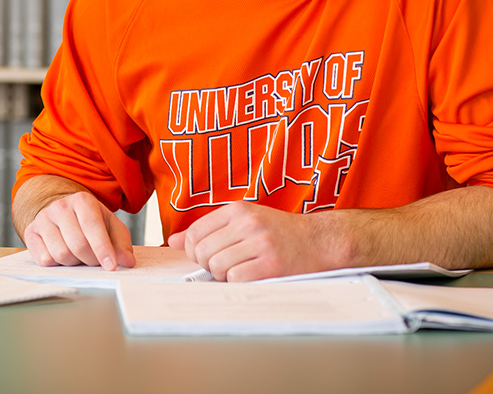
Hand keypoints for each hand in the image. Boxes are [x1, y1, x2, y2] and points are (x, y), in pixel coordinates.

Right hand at [23, 191, 135, 270]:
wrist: (62, 213)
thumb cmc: (90, 221)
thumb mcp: (109, 226)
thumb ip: (121, 243)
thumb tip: (127, 262)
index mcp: (83, 200)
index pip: (92, 226)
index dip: (102, 248)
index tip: (111, 266)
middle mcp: (60, 207)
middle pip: (77, 244)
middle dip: (90, 259)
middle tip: (96, 262)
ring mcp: (43, 219)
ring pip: (60, 254)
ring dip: (74, 263)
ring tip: (80, 256)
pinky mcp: (30, 232)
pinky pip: (44, 260)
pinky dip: (58, 265)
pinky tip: (64, 256)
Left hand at [167, 201, 341, 281]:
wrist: (320, 240)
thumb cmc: (281, 232)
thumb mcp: (245, 219)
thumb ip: (210, 229)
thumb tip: (172, 241)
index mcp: (239, 209)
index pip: (195, 232)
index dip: (193, 250)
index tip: (205, 255)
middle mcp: (248, 223)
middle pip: (202, 252)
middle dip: (208, 264)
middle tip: (225, 265)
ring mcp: (260, 243)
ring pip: (217, 267)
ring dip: (225, 275)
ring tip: (242, 268)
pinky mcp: (271, 265)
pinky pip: (236, 280)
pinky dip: (239, 283)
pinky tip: (252, 275)